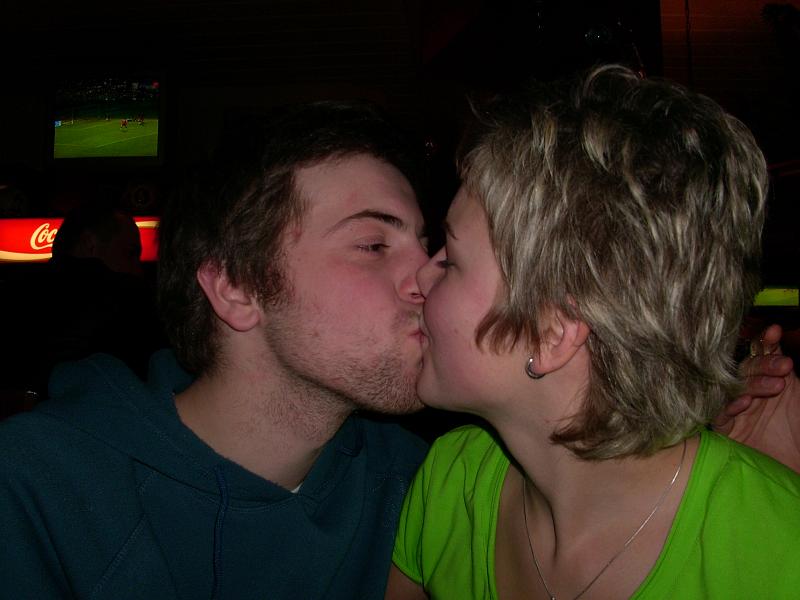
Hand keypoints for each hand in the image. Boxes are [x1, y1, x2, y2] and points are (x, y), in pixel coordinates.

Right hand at [715, 324, 799, 472]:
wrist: (796, 467)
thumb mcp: (798, 394)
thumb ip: (782, 368)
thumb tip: (773, 332)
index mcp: (769, 379)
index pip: (761, 354)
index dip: (765, 341)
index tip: (775, 332)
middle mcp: (751, 391)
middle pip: (746, 368)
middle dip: (764, 364)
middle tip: (784, 368)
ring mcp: (737, 409)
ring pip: (732, 386)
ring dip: (753, 383)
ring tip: (776, 387)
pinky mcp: (725, 430)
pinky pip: (720, 412)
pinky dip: (731, 405)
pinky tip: (746, 403)